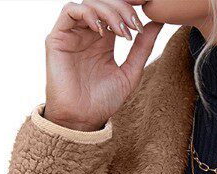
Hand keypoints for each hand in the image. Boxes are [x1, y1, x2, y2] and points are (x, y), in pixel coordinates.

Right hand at [44, 2, 161, 131]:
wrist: (82, 120)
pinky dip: (87, 13)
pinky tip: (101, 30)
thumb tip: (158, 22)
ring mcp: (72, 33)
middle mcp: (87, 33)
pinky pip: (69, 10)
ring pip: (89, 3)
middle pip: (103, 3)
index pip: (116, 10)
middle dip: (122, 9)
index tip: (142, 26)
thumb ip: (143, 48)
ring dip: (108, 11)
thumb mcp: (130, 73)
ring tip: (121, 32)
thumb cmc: (103, 102)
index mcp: (104, 39)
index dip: (130, 11)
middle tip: (134, 26)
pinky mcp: (57, 38)